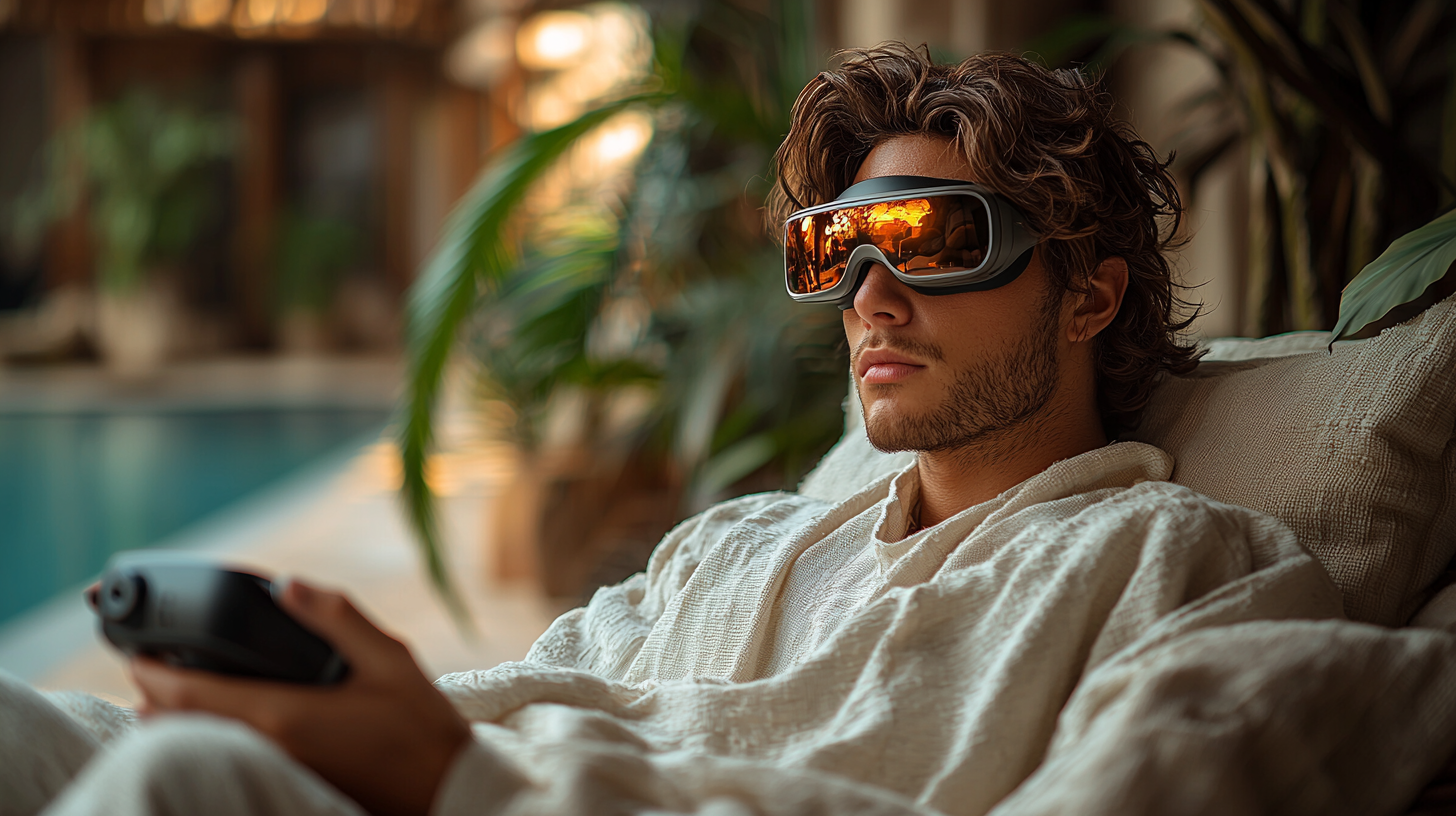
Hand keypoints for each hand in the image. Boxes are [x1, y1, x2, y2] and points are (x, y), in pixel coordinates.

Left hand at [129, 580, 471, 815]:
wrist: (444, 791)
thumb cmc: (422, 729)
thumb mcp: (390, 659)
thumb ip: (338, 618)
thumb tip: (289, 585)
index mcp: (284, 714)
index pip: (189, 692)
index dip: (150, 668)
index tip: (135, 646)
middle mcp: (268, 747)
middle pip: (179, 722)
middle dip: (155, 690)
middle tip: (154, 658)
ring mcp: (274, 768)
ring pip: (200, 740)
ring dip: (179, 713)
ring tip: (181, 682)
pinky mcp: (287, 777)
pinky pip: (225, 752)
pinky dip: (208, 730)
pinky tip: (225, 712)